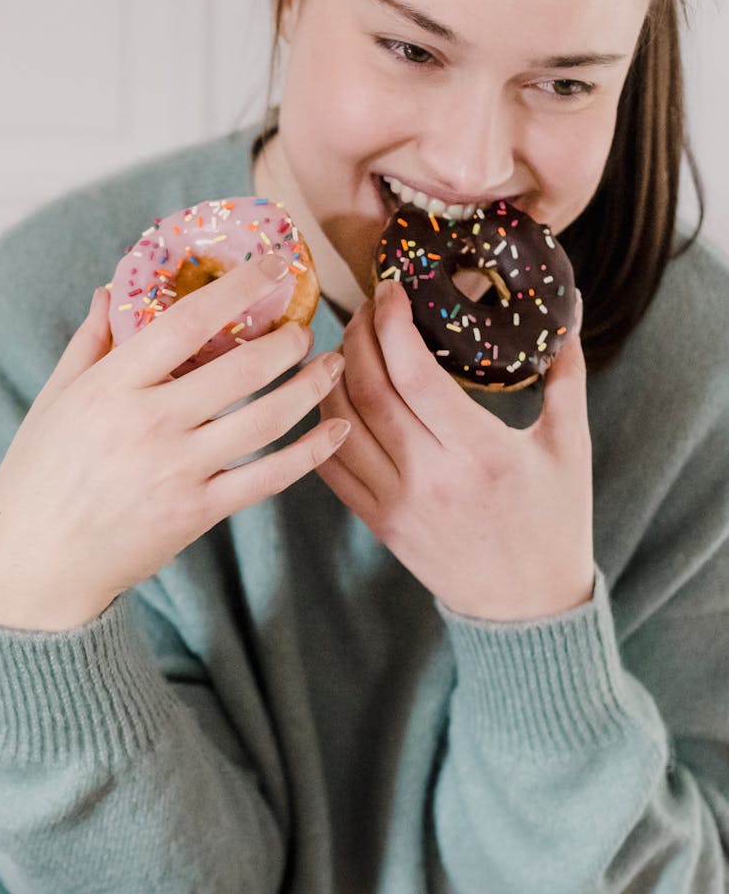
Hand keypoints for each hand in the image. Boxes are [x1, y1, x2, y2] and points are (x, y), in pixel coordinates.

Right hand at [0, 255, 348, 630]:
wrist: (37, 565)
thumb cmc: (40, 476)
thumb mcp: (55, 400)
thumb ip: (90, 342)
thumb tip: (110, 290)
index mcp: (112, 388)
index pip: (185, 322)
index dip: (237, 287)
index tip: (272, 265)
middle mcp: (149, 425)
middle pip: (241, 370)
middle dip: (288, 341)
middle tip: (308, 328)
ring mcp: (178, 471)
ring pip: (265, 420)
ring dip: (309, 388)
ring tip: (332, 366)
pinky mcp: (198, 512)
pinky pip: (268, 478)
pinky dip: (310, 453)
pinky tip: (338, 430)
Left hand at [316, 279, 592, 620]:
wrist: (529, 606)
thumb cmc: (555, 520)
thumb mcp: (569, 444)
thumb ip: (565, 371)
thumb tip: (569, 306)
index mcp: (480, 452)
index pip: (414, 372)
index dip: (393, 321)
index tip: (391, 287)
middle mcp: (430, 477)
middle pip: (369, 388)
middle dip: (359, 333)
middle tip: (368, 305)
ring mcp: (396, 503)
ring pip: (339, 422)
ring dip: (334, 372)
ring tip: (348, 340)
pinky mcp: (378, 523)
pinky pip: (330, 464)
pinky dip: (324, 422)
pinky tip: (334, 393)